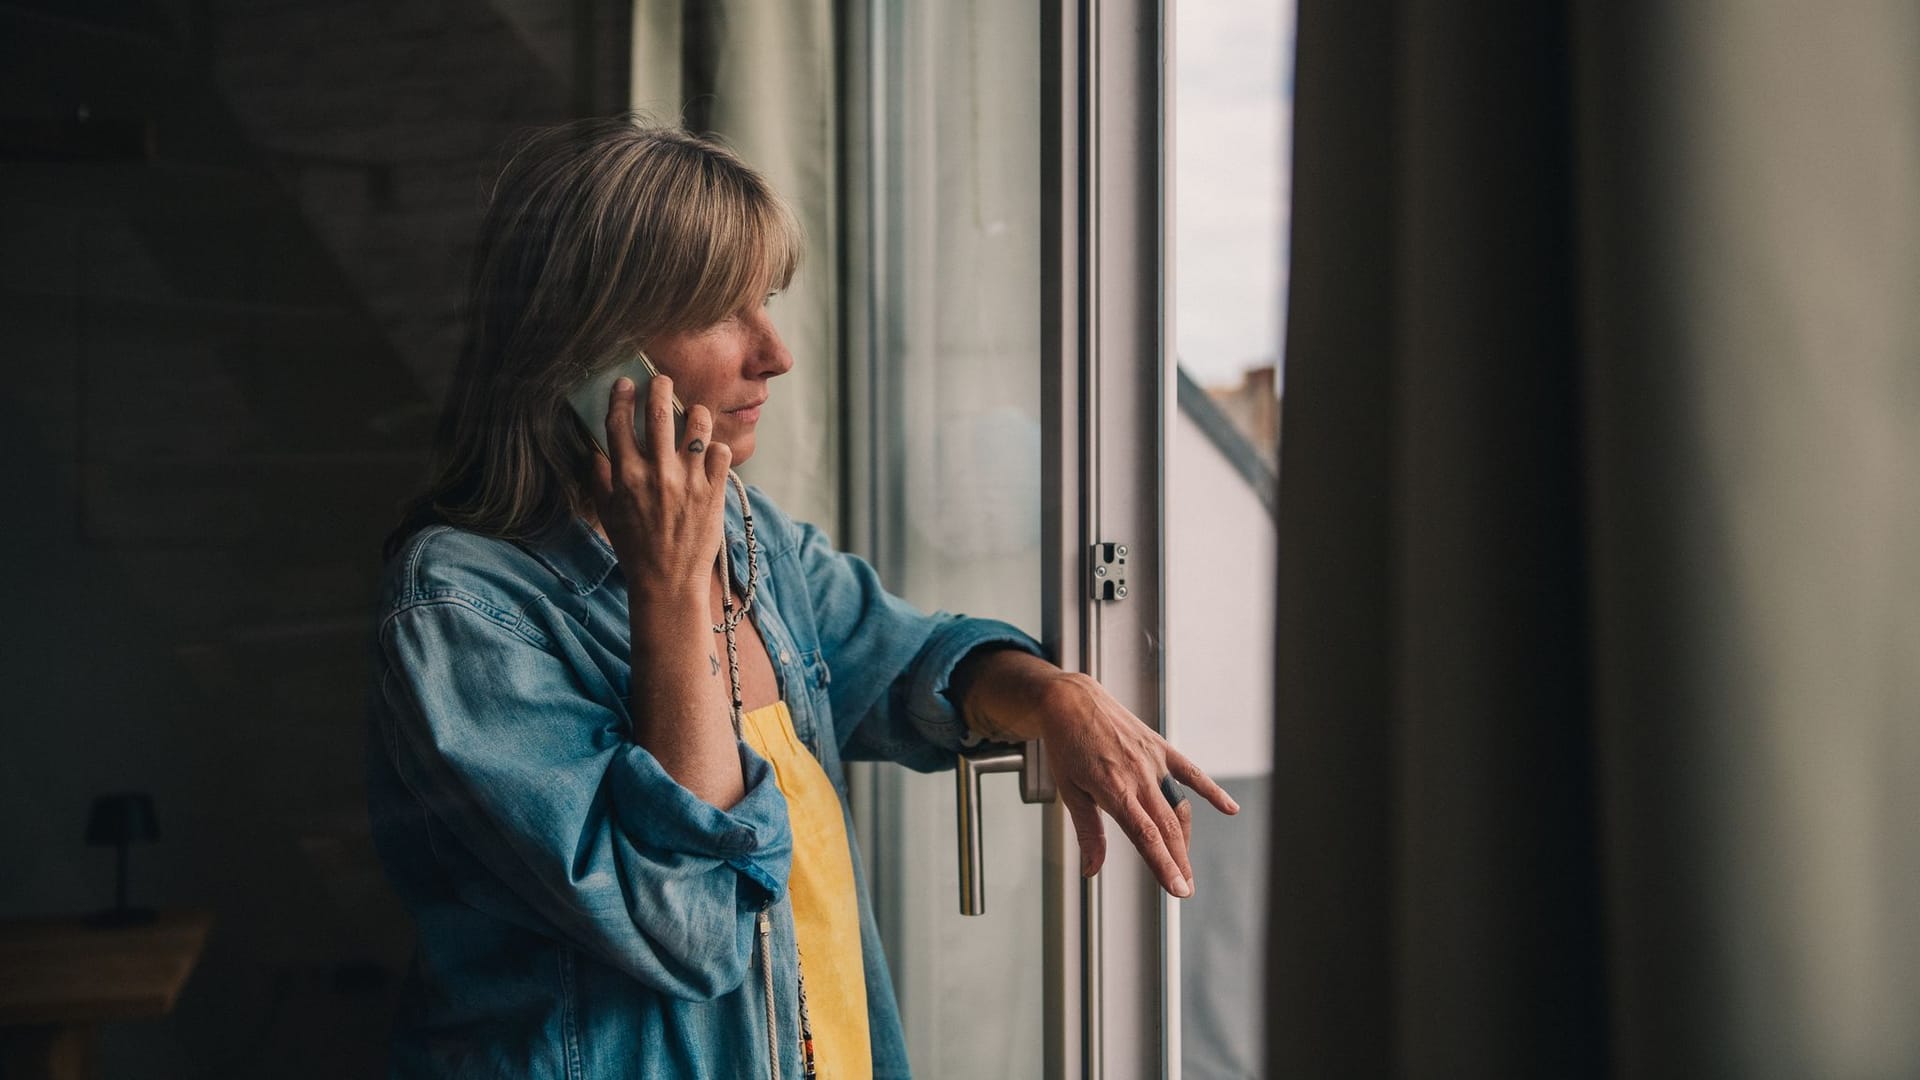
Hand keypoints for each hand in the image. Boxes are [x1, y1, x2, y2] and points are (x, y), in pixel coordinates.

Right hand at [584, 375, 732, 597]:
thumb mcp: (608, 514)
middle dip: (660, 388)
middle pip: (660, 413)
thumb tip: (597, 450)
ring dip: (696, 413)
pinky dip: (716, 448)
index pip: (620, 423)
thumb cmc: (635, 550)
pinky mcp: (714, 492)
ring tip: (694, 415)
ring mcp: (689, 481)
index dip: (621, 396)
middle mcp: (657, 474)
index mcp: (626, 477)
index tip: (625, 383)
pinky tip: (710, 453)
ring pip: (698, 425)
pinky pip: (721, 452)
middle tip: (662, 381)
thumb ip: (600, 479)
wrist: (668, 583)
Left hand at [959, 652, 1239, 896]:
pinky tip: (1229, 809)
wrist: (1072, 701)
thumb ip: (1088, 832)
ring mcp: (1153, 761)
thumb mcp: (1069, 791)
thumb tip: (1092, 870)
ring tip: (1185, 863)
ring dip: (1185, 838)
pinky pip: (1192, 772)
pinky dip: (1211, 791)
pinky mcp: (1160, 748)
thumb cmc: (1067, 745)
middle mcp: (1138, 776)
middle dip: (1179, 862)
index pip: (1146, 837)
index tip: (1178, 889)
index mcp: (1114, 789)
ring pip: (1179, 807)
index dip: (1164, 865)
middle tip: (1186, 889)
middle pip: (1167, 828)